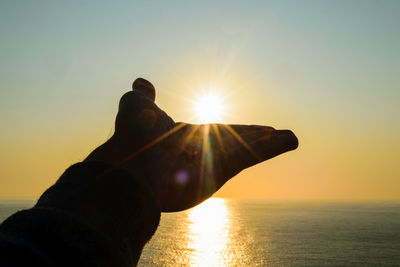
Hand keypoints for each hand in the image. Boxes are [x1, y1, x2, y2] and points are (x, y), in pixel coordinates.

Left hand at [86, 78, 297, 211]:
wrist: (129, 164)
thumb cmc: (132, 137)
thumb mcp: (137, 106)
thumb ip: (144, 96)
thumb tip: (141, 82)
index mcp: (191, 138)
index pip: (222, 131)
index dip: (240, 130)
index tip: (258, 128)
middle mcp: (205, 152)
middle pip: (239, 142)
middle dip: (259, 139)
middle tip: (282, 136)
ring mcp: (214, 162)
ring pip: (248, 150)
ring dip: (270, 144)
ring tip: (290, 138)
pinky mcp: (221, 169)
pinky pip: (249, 155)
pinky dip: (270, 148)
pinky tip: (288, 140)